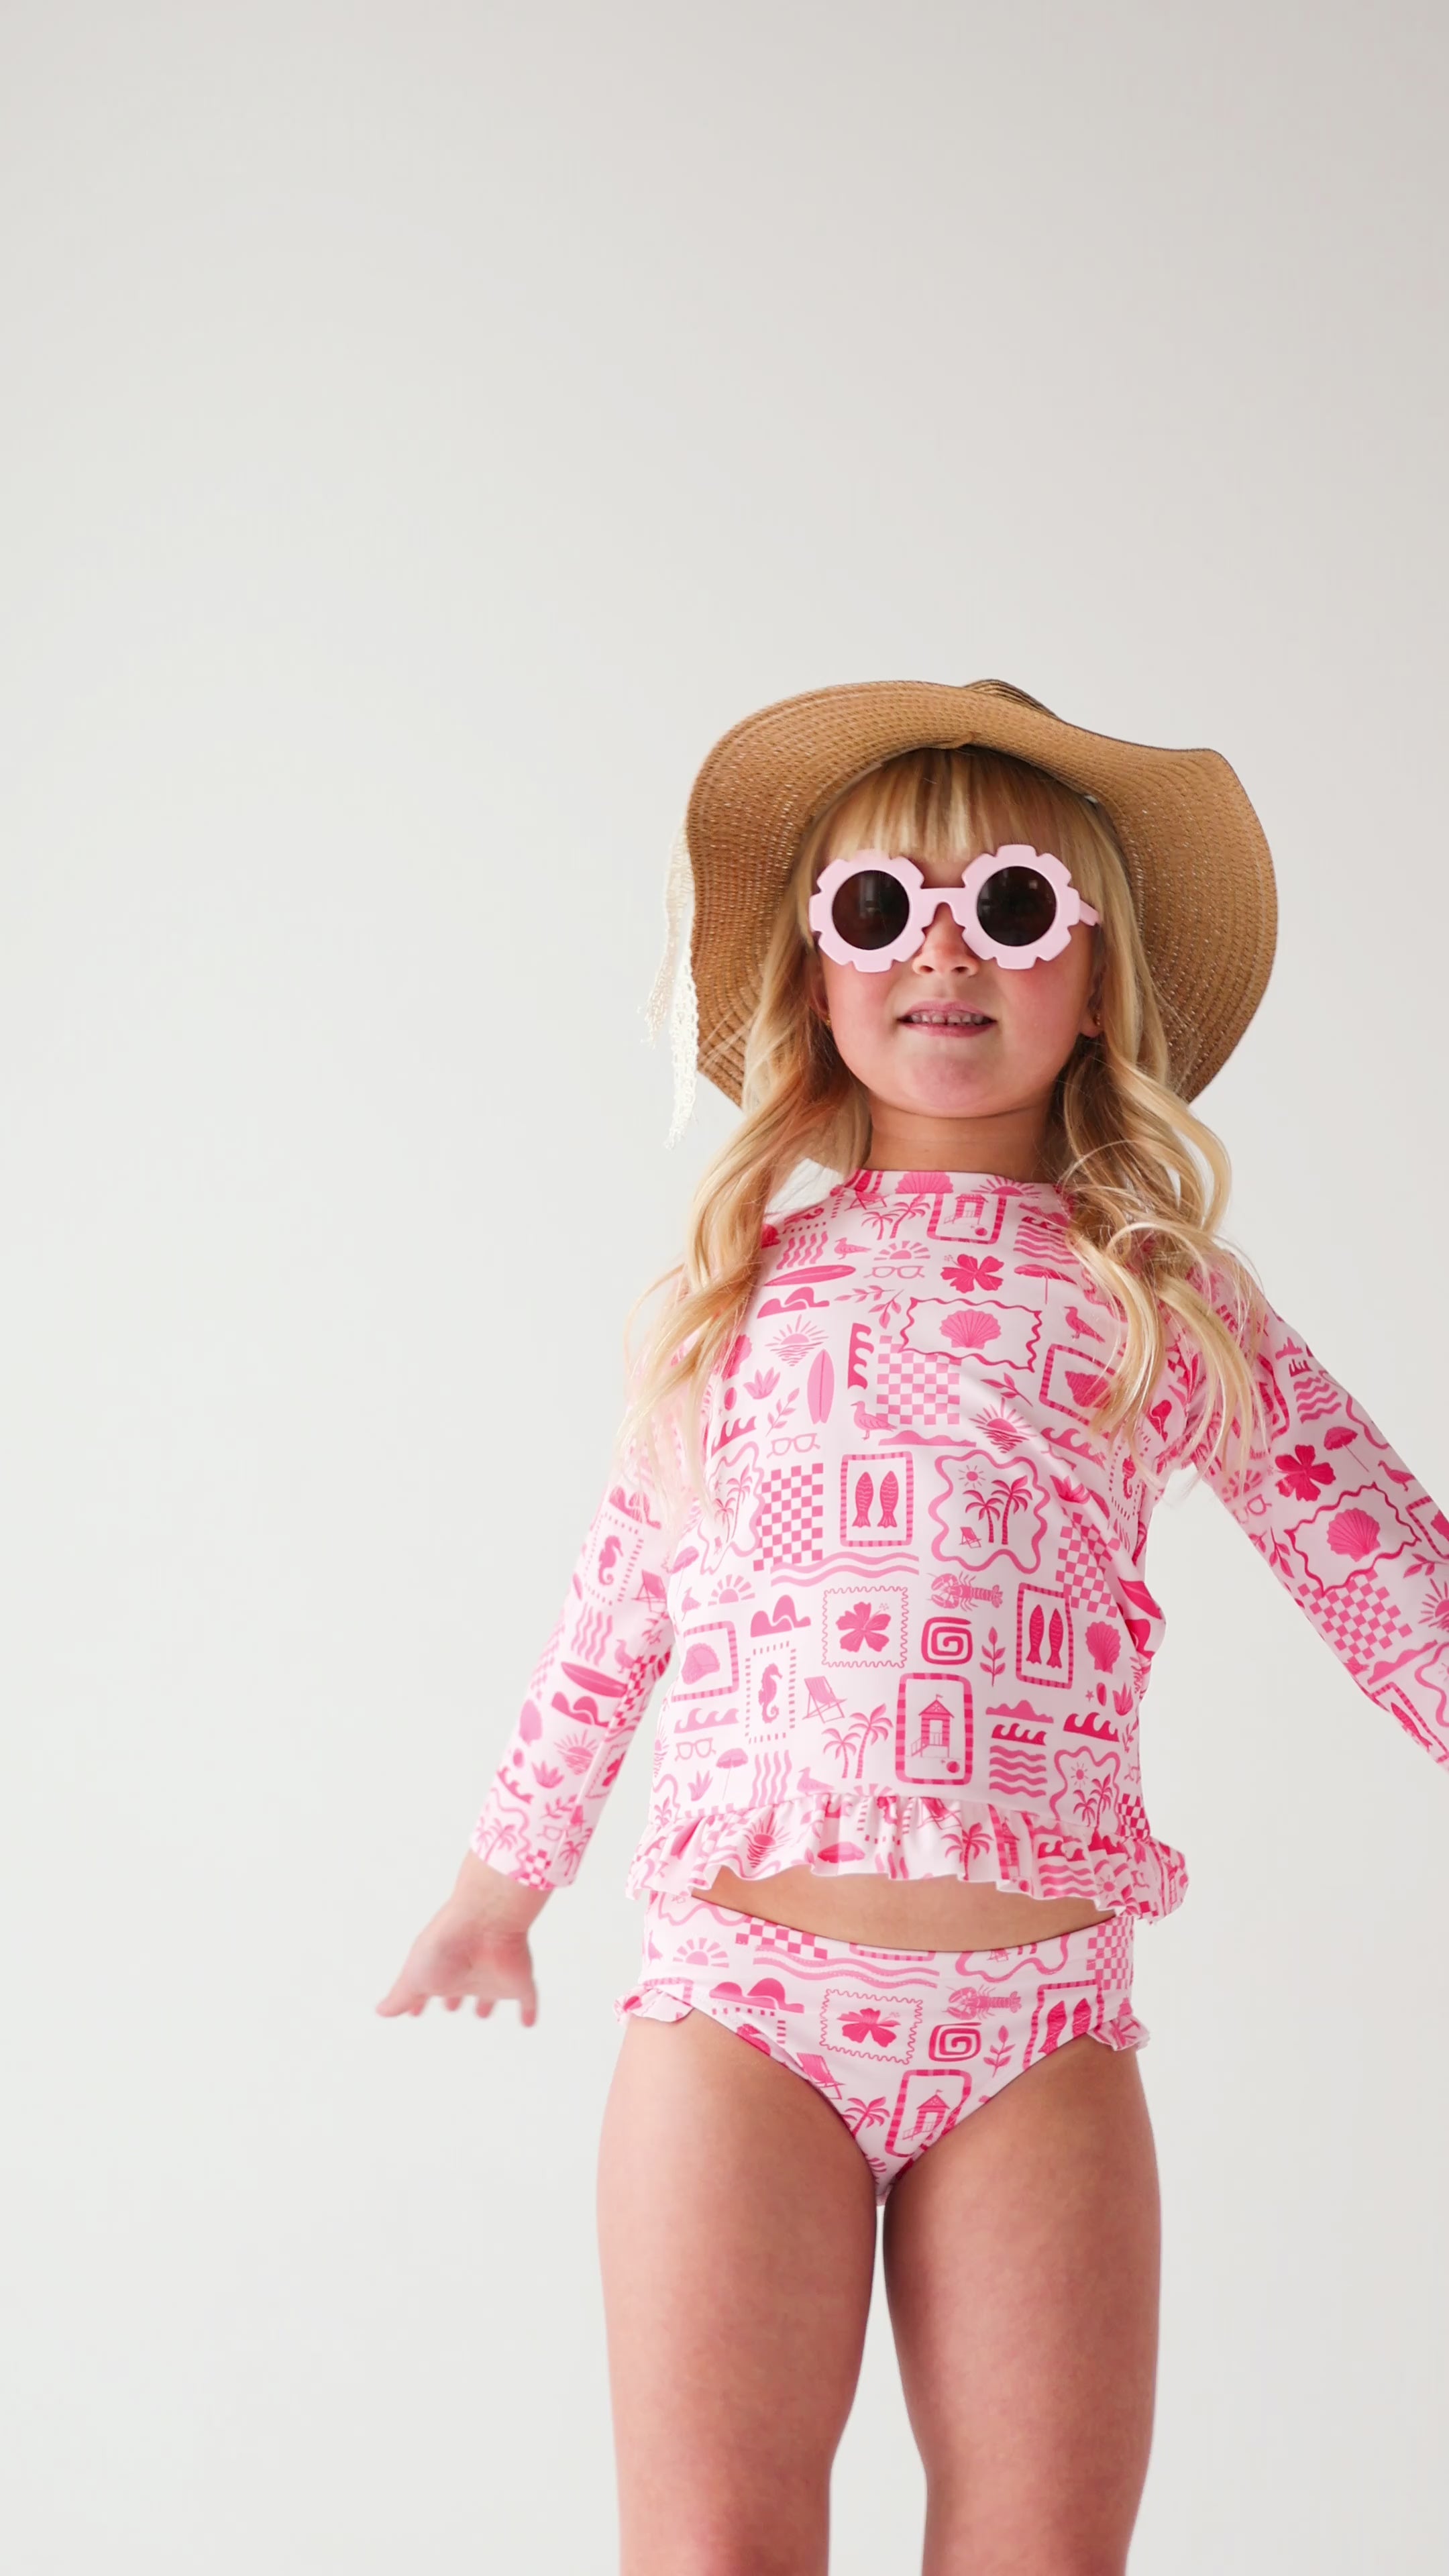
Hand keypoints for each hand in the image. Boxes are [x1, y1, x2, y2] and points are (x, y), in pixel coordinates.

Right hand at [376, 1850, 549, 2025]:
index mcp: (441, 1971)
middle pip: (460, 1988)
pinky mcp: (518, 1981)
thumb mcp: (414, 1976)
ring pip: (490, 1992)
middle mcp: (467, 1974)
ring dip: (487, 2003)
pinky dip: (528, 2011)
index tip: (415, 2012)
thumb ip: (400, 1997)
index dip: (420, 2001)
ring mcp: (494, 1977)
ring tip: (482, 2013)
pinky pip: (527, 1998)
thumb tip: (381, 2011)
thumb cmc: (444, 1945)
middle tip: (451, 2008)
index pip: (428, 1989)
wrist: (485, 1923)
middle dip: (455, 1997)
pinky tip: (529, 2023)